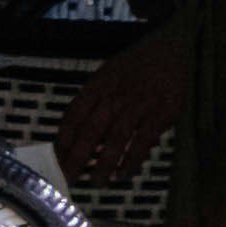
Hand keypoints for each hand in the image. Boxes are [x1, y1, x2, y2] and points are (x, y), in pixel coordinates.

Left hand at [56, 32, 180, 190]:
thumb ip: (93, 103)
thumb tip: (75, 136)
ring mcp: (139, 103)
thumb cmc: (135, 65)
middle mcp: (115, 95)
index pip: (73, 116)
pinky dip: (133, 158)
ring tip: (96, 182)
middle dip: (76, 157)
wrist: (171, 44)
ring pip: (116, 137)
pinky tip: (124, 173)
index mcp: (97, 86)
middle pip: (90, 130)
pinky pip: (144, 139)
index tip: (54, 162)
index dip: (62, 141)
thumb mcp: (107, 76)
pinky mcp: (163, 110)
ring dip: (104, 162)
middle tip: (67, 180)